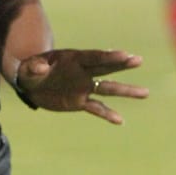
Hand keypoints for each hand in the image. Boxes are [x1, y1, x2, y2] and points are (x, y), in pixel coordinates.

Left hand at [15, 48, 145, 123]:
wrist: (30, 84)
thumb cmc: (30, 70)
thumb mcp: (29, 67)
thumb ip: (36, 66)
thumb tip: (42, 67)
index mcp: (73, 59)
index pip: (93, 57)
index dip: (108, 56)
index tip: (124, 54)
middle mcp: (83, 72)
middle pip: (106, 68)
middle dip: (121, 64)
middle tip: (138, 60)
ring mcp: (84, 87)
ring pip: (108, 89)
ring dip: (125, 91)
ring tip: (145, 93)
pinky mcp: (81, 101)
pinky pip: (97, 108)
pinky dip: (107, 114)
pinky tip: (120, 120)